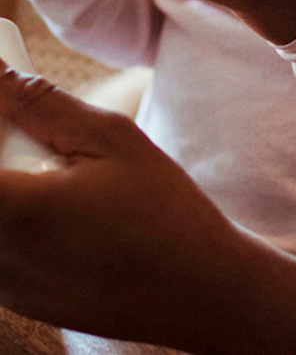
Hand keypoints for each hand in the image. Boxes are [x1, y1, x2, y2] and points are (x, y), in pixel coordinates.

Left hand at [0, 65, 295, 352]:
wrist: (197, 291)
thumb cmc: (163, 212)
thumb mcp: (111, 139)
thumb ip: (41, 104)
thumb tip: (0, 74)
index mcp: (13, 210)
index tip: (13, 107)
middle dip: (7, 150)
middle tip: (42, 138)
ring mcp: (2, 286)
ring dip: (15, 180)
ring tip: (60, 173)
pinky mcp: (17, 301)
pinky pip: (2, 244)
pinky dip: (20, 216)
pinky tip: (67, 210)